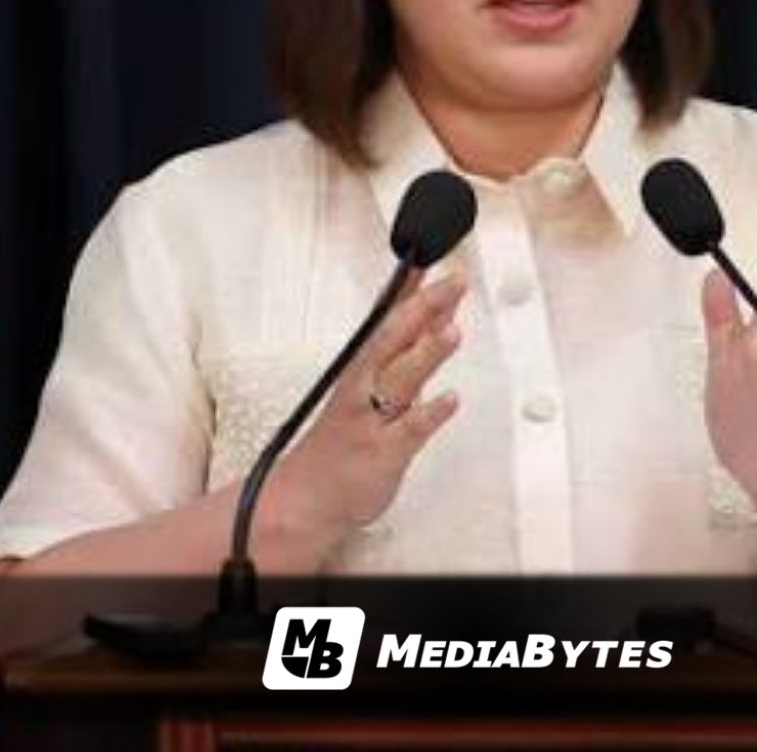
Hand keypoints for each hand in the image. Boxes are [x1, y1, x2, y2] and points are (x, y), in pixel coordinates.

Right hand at [267, 271, 465, 546]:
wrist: (304, 499)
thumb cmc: (340, 443)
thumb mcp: (373, 390)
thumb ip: (409, 355)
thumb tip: (440, 319)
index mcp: (362, 370)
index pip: (387, 319)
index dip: (408, 288)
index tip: (427, 256)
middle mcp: (365, 389)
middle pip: (394, 341)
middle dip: (423, 309)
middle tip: (452, 283)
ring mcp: (373, 420)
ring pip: (400, 381)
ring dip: (426, 355)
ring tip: (451, 331)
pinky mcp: (383, 454)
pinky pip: (408, 432)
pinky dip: (429, 415)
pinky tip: (451, 400)